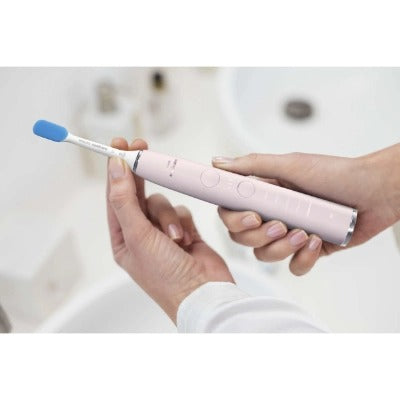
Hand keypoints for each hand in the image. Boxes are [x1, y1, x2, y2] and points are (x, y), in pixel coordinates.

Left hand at [107, 138, 232, 322]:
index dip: (116, 170)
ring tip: (177, 238)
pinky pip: (182, 211)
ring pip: (163, 202)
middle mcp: (142, 235)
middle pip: (138, 195)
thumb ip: (125, 201)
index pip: (116, 197)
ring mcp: (164, 234)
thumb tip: (115, 170)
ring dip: (170, 217)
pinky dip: (185, 222)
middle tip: (140, 147)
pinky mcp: (185, 232)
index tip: (119, 145)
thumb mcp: (138, 237)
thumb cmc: (167, 277)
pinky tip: (188, 240)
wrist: (204, 295)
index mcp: (124, 239)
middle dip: (141, 175)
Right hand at [212, 144, 399, 275]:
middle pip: (243, 238)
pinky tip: (316, 242)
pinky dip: (303, 259)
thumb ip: (252, 165)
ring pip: (265, 255)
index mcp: (264, 194)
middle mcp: (272, 214)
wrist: (375, 191)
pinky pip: (294, 267)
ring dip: (281, 248)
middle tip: (280, 224)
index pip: (231, 212)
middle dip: (259, 236)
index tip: (252, 216)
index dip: (235, 219)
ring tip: (303, 233)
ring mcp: (289, 234)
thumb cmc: (337, 174)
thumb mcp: (291, 164)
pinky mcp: (308, 250)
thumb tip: (219, 163)